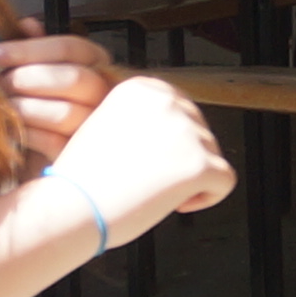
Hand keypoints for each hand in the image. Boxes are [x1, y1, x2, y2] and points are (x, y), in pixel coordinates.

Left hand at [0, 34, 117, 150]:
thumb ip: (37, 49)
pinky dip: (26, 133)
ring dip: (24, 108)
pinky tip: (8, 129)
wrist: (50, 158)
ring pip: (64, 112)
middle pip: (73, 78)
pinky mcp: (80, 155)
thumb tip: (28, 25)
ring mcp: (96, 126)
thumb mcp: (41, 74)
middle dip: (28, 78)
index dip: (29, 48)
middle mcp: (105, 93)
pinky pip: (53, 142)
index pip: (70, 48)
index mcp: (98, 65)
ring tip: (1, 107)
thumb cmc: (45, 108)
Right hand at [47, 74, 232, 246]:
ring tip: (153, 191)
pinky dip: (206, 198)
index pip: (181, 109)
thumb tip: (172, 130)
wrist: (70, 208)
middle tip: (149, 180)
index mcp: (142, 88)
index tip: (149, 158)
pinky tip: (175, 204)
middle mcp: (167, 101)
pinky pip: (224, 182)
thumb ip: (141, 120)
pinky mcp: (201, 164)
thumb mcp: (106, 126)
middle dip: (182, 159)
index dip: (170, 140)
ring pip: (212, 156)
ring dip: (190, 178)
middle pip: (200, 131)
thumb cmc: (80, 180)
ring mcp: (187, 131)